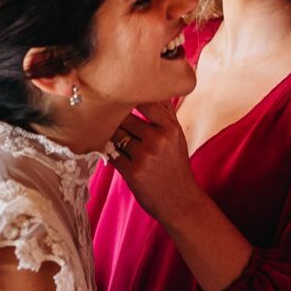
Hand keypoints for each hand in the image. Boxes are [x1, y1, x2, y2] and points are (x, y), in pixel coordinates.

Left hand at [109, 102, 199, 222]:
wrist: (180, 201)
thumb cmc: (176, 166)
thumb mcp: (177, 137)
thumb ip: (165, 113)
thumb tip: (154, 89)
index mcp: (170, 128)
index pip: (145, 102)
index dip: (129, 99)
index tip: (121, 98)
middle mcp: (158, 139)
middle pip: (124, 118)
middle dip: (116, 120)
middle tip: (112, 122)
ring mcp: (145, 156)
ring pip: (116, 135)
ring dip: (112, 137)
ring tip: (117, 142)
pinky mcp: (133, 172)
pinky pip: (112, 154)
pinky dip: (110, 154)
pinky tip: (117, 156)